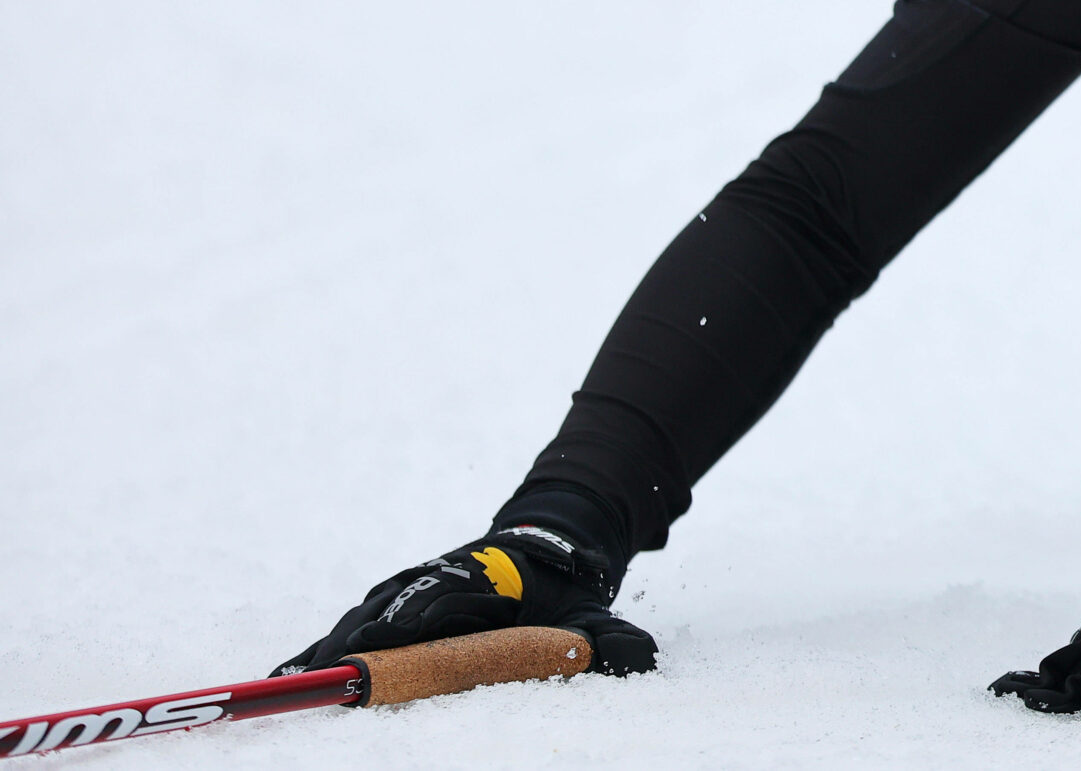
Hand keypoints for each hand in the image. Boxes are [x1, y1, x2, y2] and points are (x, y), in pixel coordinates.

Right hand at [273, 524, 655, 677]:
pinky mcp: (388, 607)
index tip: (366, 669)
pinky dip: (316, 655)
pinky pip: (346, 633)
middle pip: (378, 622)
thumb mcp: (592, 612)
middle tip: (309, 692)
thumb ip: (611, 639)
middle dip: (349, 655)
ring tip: (286, 694)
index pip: (431, 614)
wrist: (547, 545)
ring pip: (355, 626)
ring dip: (324, 657)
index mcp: (472, 584)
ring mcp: (403, 593)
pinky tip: (283, 683)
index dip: (404, 640)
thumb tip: (639, 657)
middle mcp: (428, 584)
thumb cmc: (564, 589)